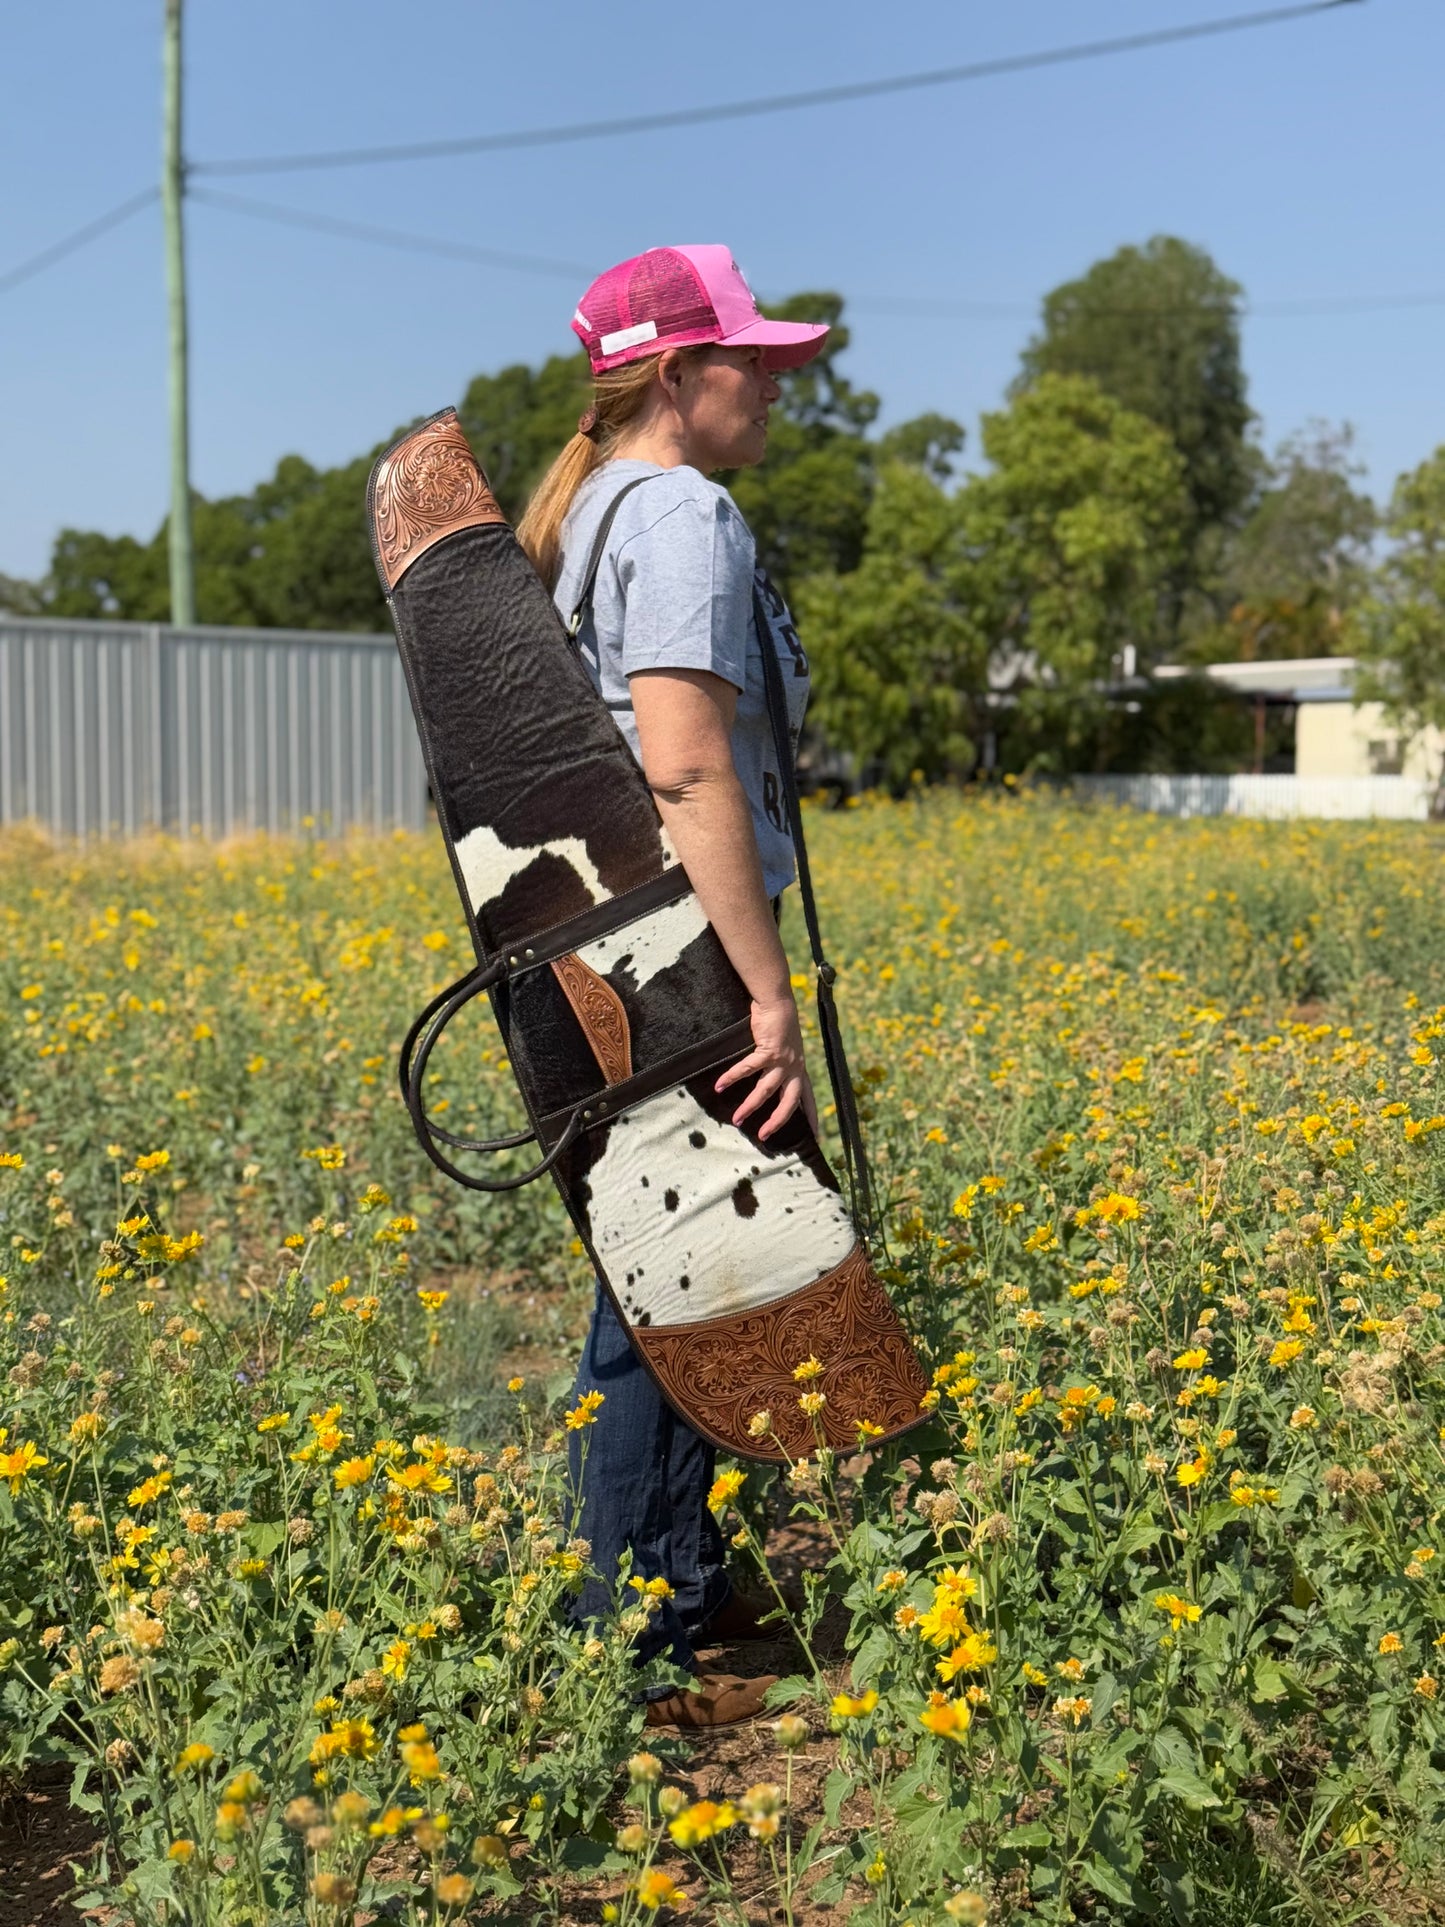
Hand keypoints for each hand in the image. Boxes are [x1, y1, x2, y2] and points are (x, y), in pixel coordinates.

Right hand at [715, 994, 819, 1140]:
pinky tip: (720, 1086)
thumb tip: (773, 1079)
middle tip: (765, 1136)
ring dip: (750, 1106)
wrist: (778, 1003)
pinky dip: (732, 1077)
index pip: (808, 1098)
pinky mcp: (768, 1051)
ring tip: (737, 1120)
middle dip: (777, 1121)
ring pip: (766, 1090)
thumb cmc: (780, 1024)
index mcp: (800, 1069)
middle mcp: (794, 1067)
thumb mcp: (788, 1048)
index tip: (813, 1136)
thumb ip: (783, 1064)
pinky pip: (748, 1069)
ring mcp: (782, 1060)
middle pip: (789, 1102)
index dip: (811, 1117)